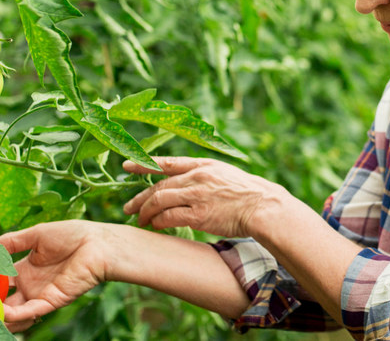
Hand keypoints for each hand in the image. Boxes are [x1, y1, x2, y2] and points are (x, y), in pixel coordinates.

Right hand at [0, 220, 114, 332]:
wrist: (99, 243)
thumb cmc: (73, 235)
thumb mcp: (35, 235)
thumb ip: (9, 242)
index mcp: (24, 270)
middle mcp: (29, 286)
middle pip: (1, 301)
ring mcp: (39, 295)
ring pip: (13, 314)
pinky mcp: (51, 301)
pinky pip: (29, 312)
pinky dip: (15, 315)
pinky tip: (3, 312)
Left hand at [122, 156, 289, 237]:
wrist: (263, 206)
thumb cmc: (249, 194)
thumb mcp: (225, 175)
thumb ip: (204, 177)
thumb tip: (188, 184)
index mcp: (203, 165)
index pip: (167, 162)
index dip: (144, 164)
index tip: (126, 166)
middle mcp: (197, 177)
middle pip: (158, 186)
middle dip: (140, 198)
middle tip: (128, 207)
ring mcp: (197, 195)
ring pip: (159, 201)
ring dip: (145, 212)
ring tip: (139, 220)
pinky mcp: (198, 215)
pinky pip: (169, 217)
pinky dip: (158, 222)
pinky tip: (154, 227)